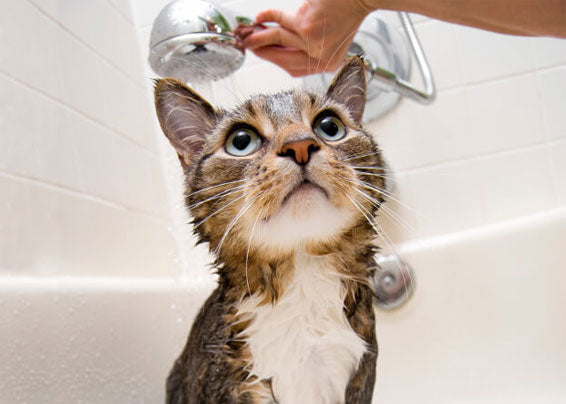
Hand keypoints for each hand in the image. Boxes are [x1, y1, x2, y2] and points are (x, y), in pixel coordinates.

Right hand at [242, 0, 370, 76]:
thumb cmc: (347, 12)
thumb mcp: (331, 38)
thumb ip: (309, 47)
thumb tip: (277, 45)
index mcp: (327, 63)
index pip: (293, 68)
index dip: (274, 60)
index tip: (261, 54)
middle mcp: (320, 57)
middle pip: (282, 59)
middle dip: (262, 52)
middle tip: (249, 45)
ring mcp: (312, 43)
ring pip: (278, 40)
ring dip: (260, 36)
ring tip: (249, 33)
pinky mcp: (306, 27)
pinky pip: (280, 21)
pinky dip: (268, 17)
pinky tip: (261, 17)